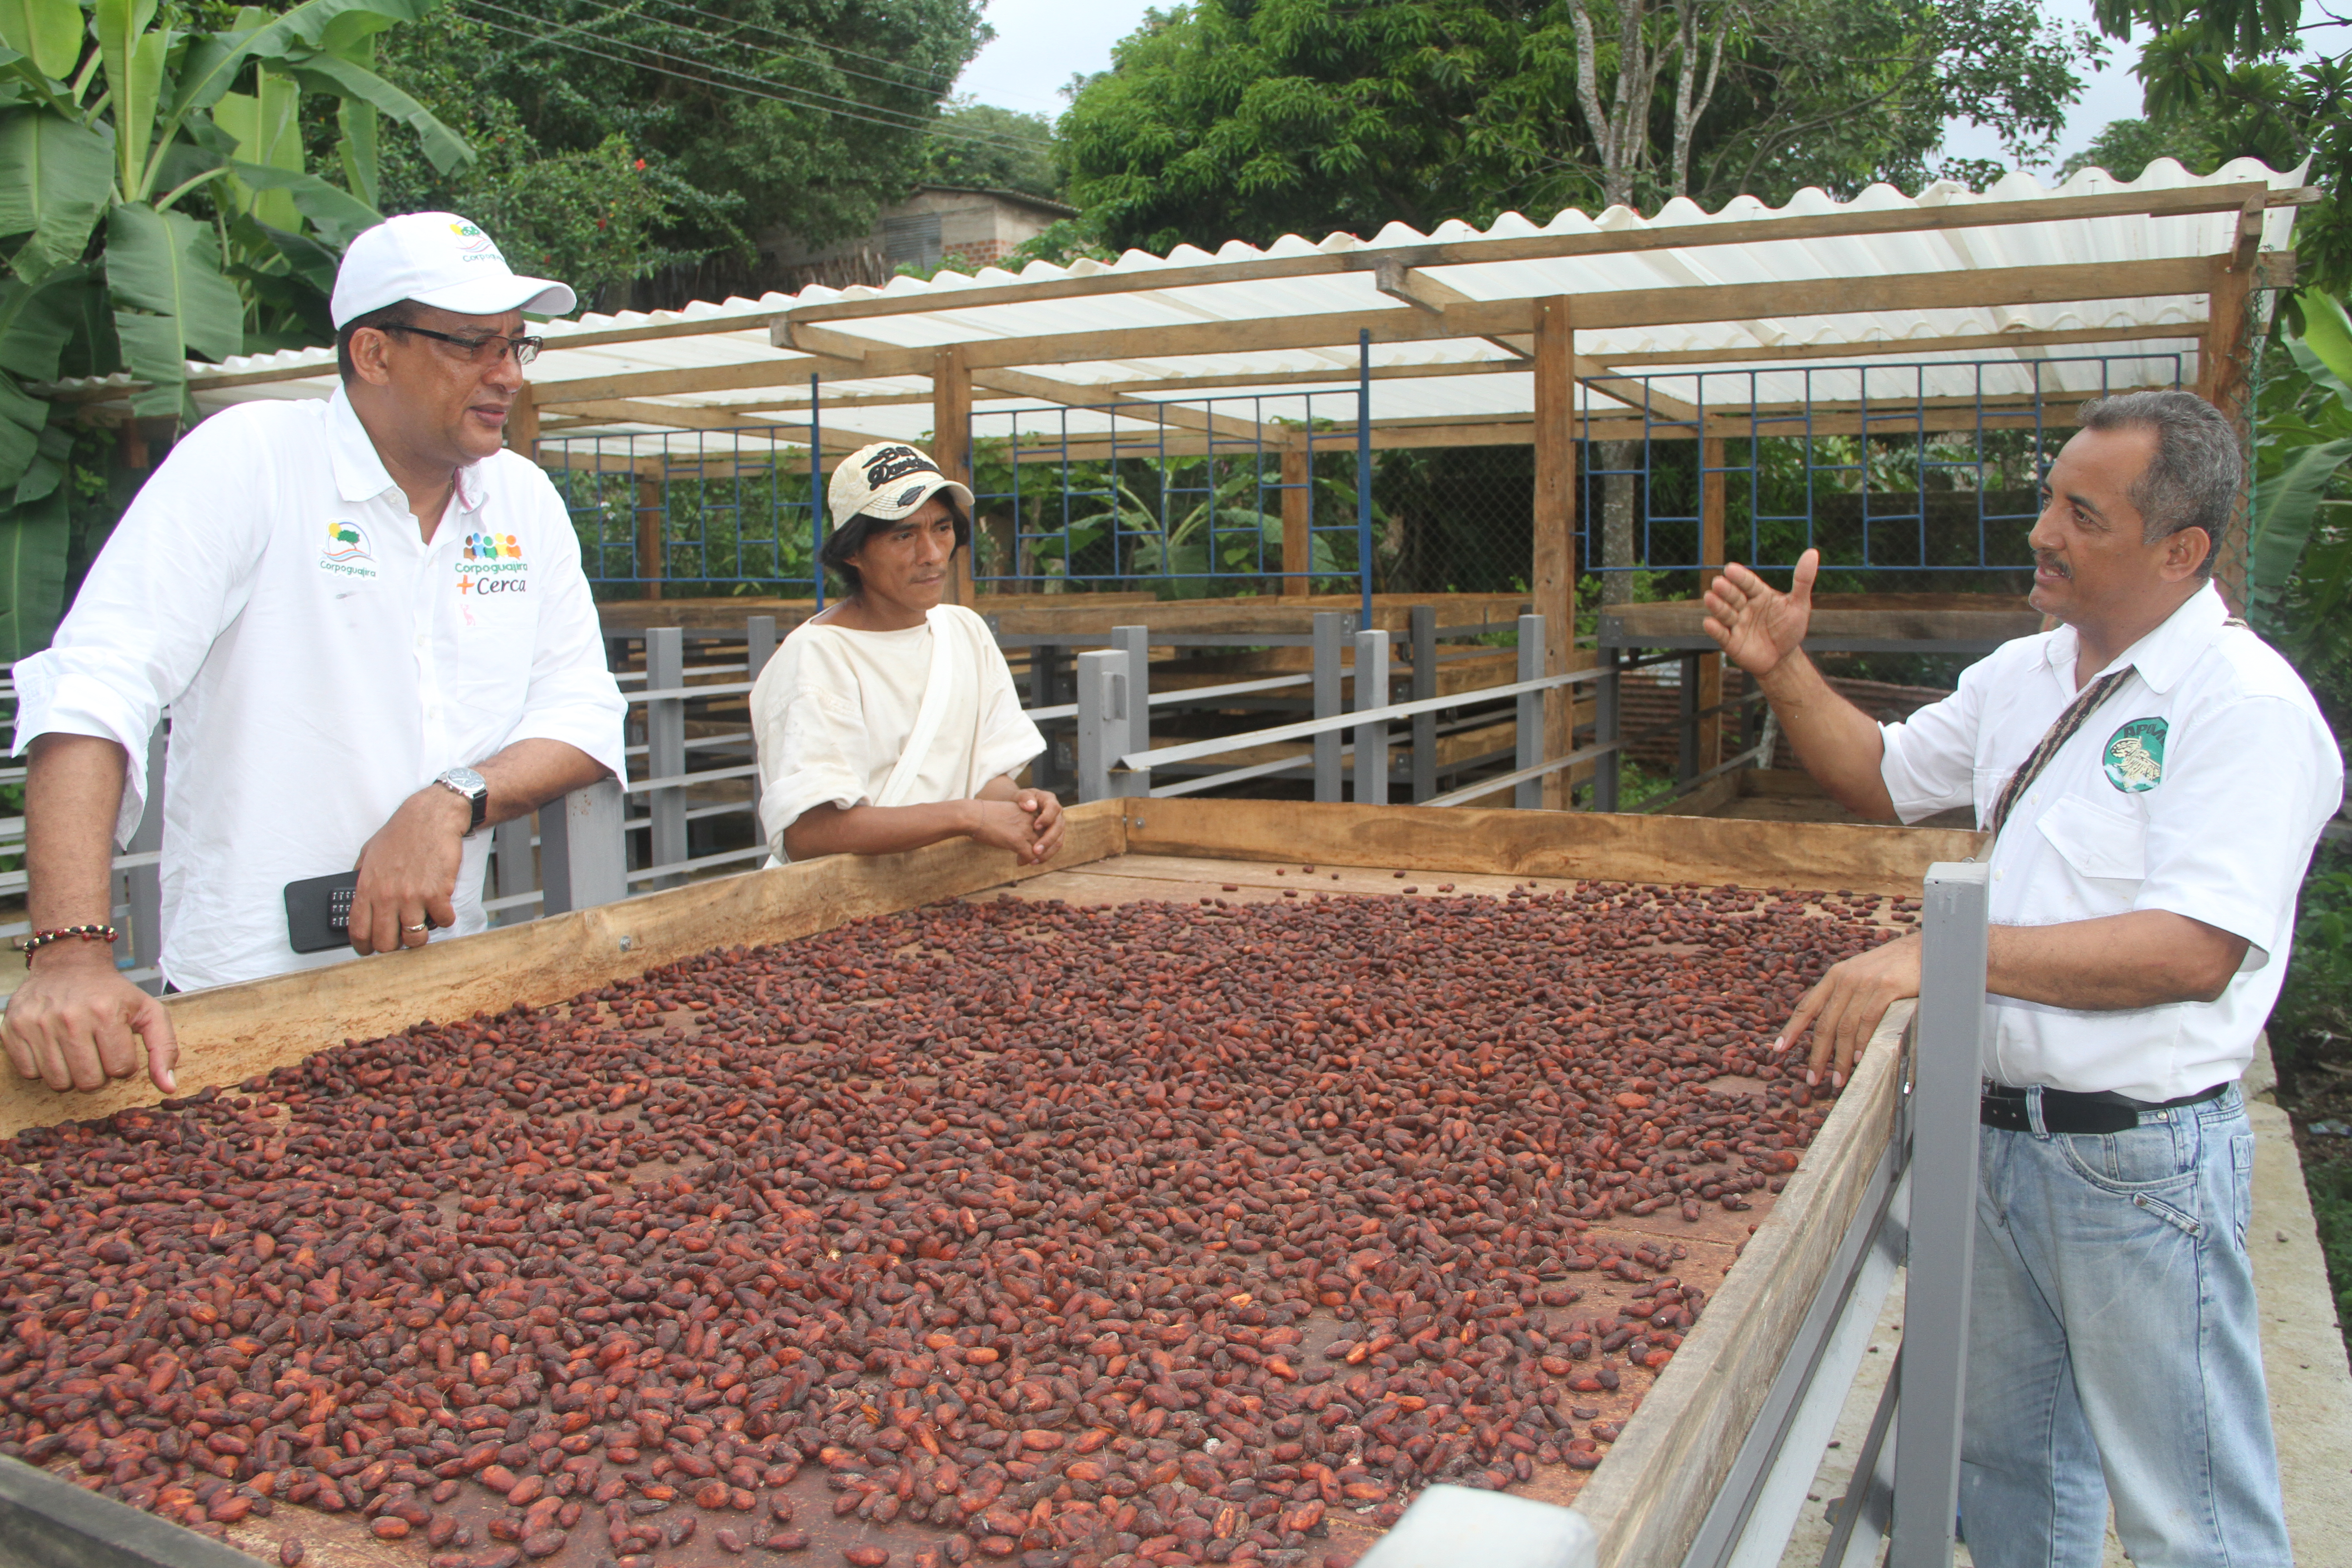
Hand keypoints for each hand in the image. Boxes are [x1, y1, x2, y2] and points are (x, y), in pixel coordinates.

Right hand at [2, 941, 177, 1093]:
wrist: (69, 963)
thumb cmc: (113, 993)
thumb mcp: (149, 1012)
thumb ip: (164, 1049)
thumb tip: (168, 1087)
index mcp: (106, 1013)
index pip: (120, 1070)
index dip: (122, 1064)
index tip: (117, 1047)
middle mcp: (69, 1018)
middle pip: (88, 1082)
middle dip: (97, 1074)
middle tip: (96, 1052)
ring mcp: (37, 1024)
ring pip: (58, 1082)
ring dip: (70, 1074)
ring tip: (76, 1050)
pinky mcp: (13, 1029)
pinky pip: (29, 1073)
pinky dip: (43, 1067)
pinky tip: (53, 1046)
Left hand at [349, 786, 468, 954]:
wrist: (430, 817)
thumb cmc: (402, 832)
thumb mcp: (369, 852)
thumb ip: (360, 877)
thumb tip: (355, 897)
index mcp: (367, 888)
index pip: (359, 931)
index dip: (364, 947)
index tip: (370, 950)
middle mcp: (387, 896)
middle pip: (386, 942)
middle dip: (393, 947)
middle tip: (399, 938)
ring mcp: (413, 897)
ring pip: (414, 939)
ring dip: (419, 937)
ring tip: (422, 926)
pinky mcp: (438, 893)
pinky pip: (443, 922)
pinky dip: (444, 920)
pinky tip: (442, 909)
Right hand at [967, 799, 1051, 862]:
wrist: (974, 815)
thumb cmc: (985, 815)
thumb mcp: (1008, 812)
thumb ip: (1018, 820)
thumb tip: (1019, 832)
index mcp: (1029, 811)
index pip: (1046, 826)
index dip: (1043, 838)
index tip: (1035, 845)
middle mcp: (1030, 819)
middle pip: (1047, 837)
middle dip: (1043, 850)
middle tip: (1035, 857)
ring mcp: (1025, 830)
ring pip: (1041, 848)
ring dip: (1036, 857)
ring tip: (1026, 861)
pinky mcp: (1017, 840)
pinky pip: (1031, 855)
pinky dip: (1027, 861)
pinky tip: (1019, 862)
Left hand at [1012, 788, 1064, 862]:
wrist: (1020, 808)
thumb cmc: (1020, 801)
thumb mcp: (1020, 796)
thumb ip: (1024, 798)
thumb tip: (1031, 807)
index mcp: (1050, 801)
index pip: (1053, 809)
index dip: (1046, 818)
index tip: (1035, 825)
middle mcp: (1057, 814)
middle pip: (1058, 827)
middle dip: (1048, 840)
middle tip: (1036, 850)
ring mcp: (1057, 826)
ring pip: (1058, 840)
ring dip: (1047, 852)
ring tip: (1033, 860)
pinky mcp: (1053, 836)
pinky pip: (1053, 847)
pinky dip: (1044, 856)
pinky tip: (1033, 861)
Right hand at [1702, 549, 1818, 678]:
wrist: (1783, 659)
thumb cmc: (1789, 628)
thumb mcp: (1799, 604)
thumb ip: (1803, 580)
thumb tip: (1812, 552)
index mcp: (1759, 595)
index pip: (1748, 583)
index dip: (1740, 577)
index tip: (1730, 569)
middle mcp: (1745, 607)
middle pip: (1733, 596)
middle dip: (1725, 590)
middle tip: (1718, 582)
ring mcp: (1737, 624)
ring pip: (1725, 613)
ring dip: (1717, 606)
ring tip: (1709, 597)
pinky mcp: (1731, 642)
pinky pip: (1721, 634)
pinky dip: (1714, 629)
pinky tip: (1709, 622)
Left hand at [1773, 931, 1919, 1089]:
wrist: (1925, 949)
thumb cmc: (1894, 967)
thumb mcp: (1861, 975)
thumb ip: (1845, 996)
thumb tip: (1832, 1029)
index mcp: (1835, 975)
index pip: (1807, 1006)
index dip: (1792, 1029)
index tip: (1778, 1049)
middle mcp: (1846, 978)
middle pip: (1824, 1023)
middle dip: (1817, 1055)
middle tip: (1812, 1079)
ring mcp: (1865, 982)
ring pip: (1845, 1027)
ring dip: (1840, 1058)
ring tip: (1838, 1080)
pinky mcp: (1887, 987)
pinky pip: (1868, 1021)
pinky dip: (1862, 1043)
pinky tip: (1859, 1061)